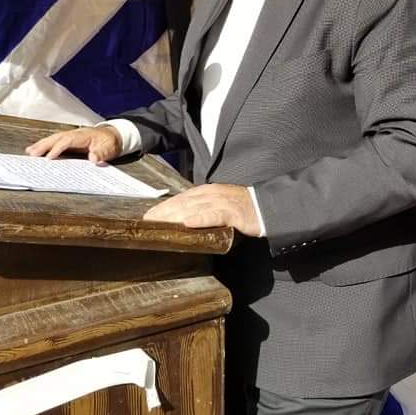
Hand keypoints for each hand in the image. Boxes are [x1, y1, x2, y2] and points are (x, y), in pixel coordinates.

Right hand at [26, 125, 122, 162]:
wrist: (114, 136)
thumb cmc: (110, 143)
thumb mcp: (109, 149)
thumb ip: (102, 154)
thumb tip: (94, 159)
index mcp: (84, 136)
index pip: (68, 141)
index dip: (58, 148)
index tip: (49, 157)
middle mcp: (76, 134)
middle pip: (57, 138)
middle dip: (44, 145)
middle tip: (32, 153)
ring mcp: (72, 136)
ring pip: (54, 138)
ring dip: (42, 144)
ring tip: (30, 151)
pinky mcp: (71, 141)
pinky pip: (56, 142)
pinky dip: (46, 145)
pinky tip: (38, 150)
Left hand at [143, 183, 260, 235]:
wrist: (268, 207)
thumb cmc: (243, 209)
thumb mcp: (220, 205)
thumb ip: (203, 209)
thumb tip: (184, 219)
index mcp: (207, 191)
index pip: (181, 198)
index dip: (164, 207)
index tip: (149, 216)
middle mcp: (212, 193)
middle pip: (183, 202)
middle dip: (164, 212)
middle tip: (147, 221)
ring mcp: (222, 201)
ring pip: (194, 208)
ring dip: (176, 215)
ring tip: (160, 222)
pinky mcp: (233, 212)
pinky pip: (214, 215)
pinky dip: (200, 218)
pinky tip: (188, 223)